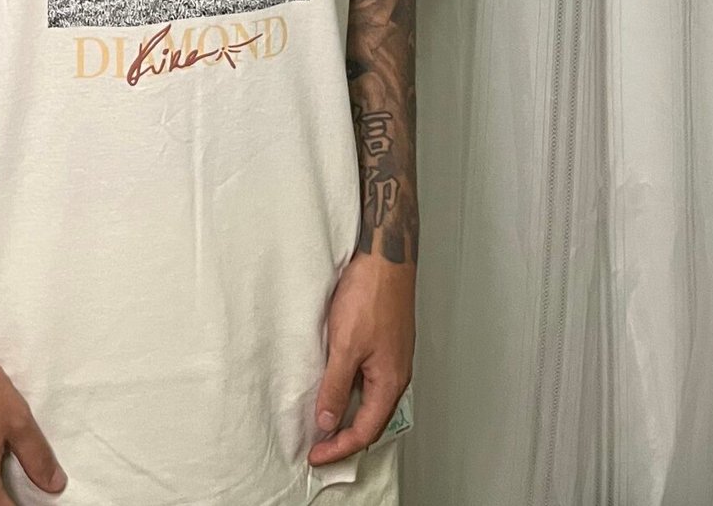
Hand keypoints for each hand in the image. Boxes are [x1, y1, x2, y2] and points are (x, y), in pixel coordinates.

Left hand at [306, 252, 415, 466]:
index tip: (316, 455)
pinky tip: (335, 383)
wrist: (385, 256)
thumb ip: (335, 387)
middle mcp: (395, 374)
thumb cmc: (371, 294)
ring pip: (370, 399)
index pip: (364, 431)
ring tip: (323, 420)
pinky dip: (351, 390)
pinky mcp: (385, 342)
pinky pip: (369, 379)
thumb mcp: (345, 346)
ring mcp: (392, 358)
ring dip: (348, 413)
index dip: (338, 448)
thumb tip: (327, 421)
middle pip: (371, 420)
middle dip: (345, 437)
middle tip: (319, 446)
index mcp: (390, 382)